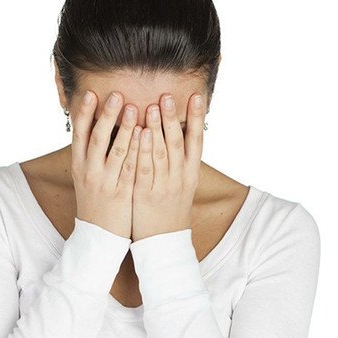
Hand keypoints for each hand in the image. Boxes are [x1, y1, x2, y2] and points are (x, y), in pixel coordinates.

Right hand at [71, 90, 141, 238]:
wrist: (99, 236)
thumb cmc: (95, 200)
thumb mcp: (86, 175)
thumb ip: (91, 152)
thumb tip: (98, 123)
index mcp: (79, 165)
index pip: (78, 134)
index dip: (83, 113)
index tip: (90, 93)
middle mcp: (89, 172)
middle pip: (96, 139)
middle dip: (106, 115)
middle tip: (116, 94)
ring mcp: (105, 183)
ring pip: (115, 152)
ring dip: (125, 128)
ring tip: (133, 108)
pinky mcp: (122, 193)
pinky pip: (131, 169)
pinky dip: (137, 152)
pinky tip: (145, 137)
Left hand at [132, 92, 206, 241]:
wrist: (164, 242)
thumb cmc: (170, 208)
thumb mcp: (183, 184)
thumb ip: (181, 159)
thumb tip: (181, 130)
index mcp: (191, 173)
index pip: (197, 140)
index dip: (197, 118)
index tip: (197, 96)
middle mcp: (181, 177)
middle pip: (178, 142)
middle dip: (172, 118)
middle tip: (167, 96)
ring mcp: (164, 186)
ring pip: (162, 152)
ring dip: (156, 128)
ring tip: (152, 106)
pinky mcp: (146, 194)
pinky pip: (144, 168)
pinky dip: (143, 150)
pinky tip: (139, 133)